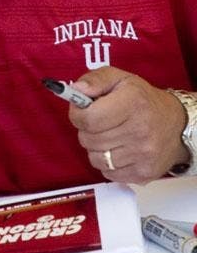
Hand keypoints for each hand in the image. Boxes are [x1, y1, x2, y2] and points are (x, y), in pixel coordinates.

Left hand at [68, 67, 188, 183]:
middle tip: (98, 123)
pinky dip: (107, 163)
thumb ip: (94, 80)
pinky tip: (117, 149)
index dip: (77, 115)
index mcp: (132, 103)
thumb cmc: (143, 100)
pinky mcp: (145, 173)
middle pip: (89, 140)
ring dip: (95, 148)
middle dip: (86, 131)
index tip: (82, 111)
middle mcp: (141, 130)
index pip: (89, 118)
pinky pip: (108, 173)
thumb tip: (77, 90)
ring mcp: (144, 154)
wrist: (176, 124)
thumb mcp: (118, 79)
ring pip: (96, 159)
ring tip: (108, 136)